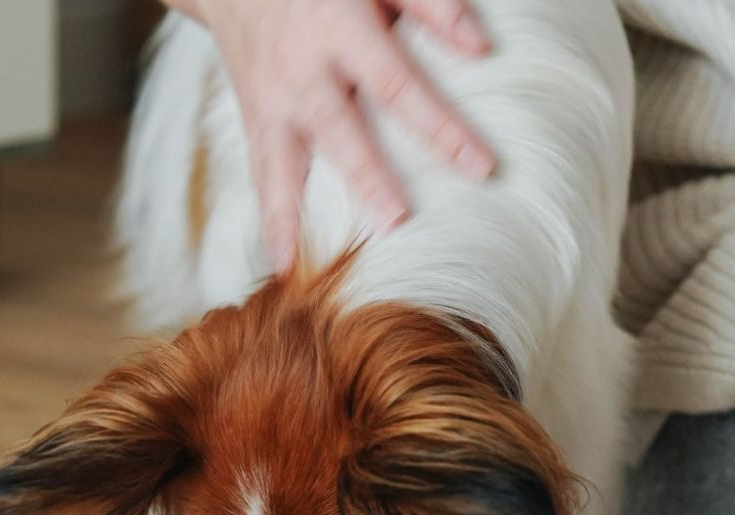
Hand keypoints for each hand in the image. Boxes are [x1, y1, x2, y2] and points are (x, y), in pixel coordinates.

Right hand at [167, 0, 496, 268]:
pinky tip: (283, 266)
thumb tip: (480, 47)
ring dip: (297, 215)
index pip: (397, 83)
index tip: (479, 167)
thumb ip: (427, 4)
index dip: (437, 124)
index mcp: (339, 25)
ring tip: (308, 267)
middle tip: (396, 221)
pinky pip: (262, 173)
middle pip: (338, 129)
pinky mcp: (255, 118)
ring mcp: (272, 98)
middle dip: (367, 177)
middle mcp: (302, 68)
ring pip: (283, 162)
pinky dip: (271, 221)